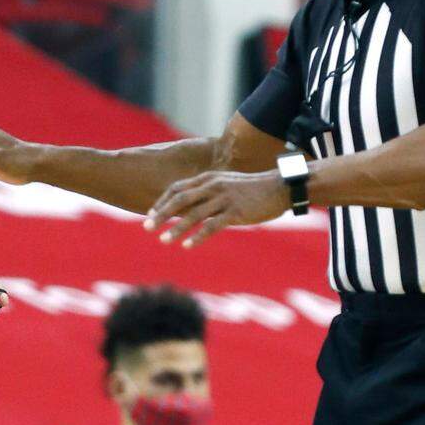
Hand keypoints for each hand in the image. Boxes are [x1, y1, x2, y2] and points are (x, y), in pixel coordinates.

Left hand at [143, 170, 289, 247]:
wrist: (279, 188)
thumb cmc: (252, 189)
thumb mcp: (226, 185)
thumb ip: (208, 193)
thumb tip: (190, 207)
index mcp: (208, 178)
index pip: (178, 188)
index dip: (162, 201)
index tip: (150, 213)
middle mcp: (213, 186)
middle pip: (180, 199)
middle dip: (161, 213)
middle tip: (146, 227)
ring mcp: (224, 198)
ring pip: (194, 214)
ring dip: (176, 228)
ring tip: (163, 240)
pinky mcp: (235, 211)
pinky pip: (212, 226)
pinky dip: (198, 236)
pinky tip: (187, 246)